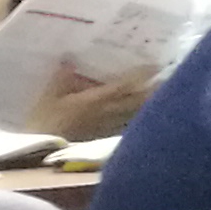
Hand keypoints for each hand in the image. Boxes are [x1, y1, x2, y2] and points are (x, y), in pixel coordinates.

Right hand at [29, 63, 153, 140]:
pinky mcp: (105, 136)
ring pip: (135, 113)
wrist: (41, 151)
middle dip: (153, 89)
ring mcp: (109, 126)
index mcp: (95, 100)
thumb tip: (70, 58)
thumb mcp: (48, 96)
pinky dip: (139, 116)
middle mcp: (107, 113)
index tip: (155, 66)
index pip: (123, 86)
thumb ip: (62, 77)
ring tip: (165, 93)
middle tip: (169, 78)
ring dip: (150, 102)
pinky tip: (147, 113)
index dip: (140, 76)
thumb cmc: (44, 121)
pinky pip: (128, 124)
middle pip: (136, 100)